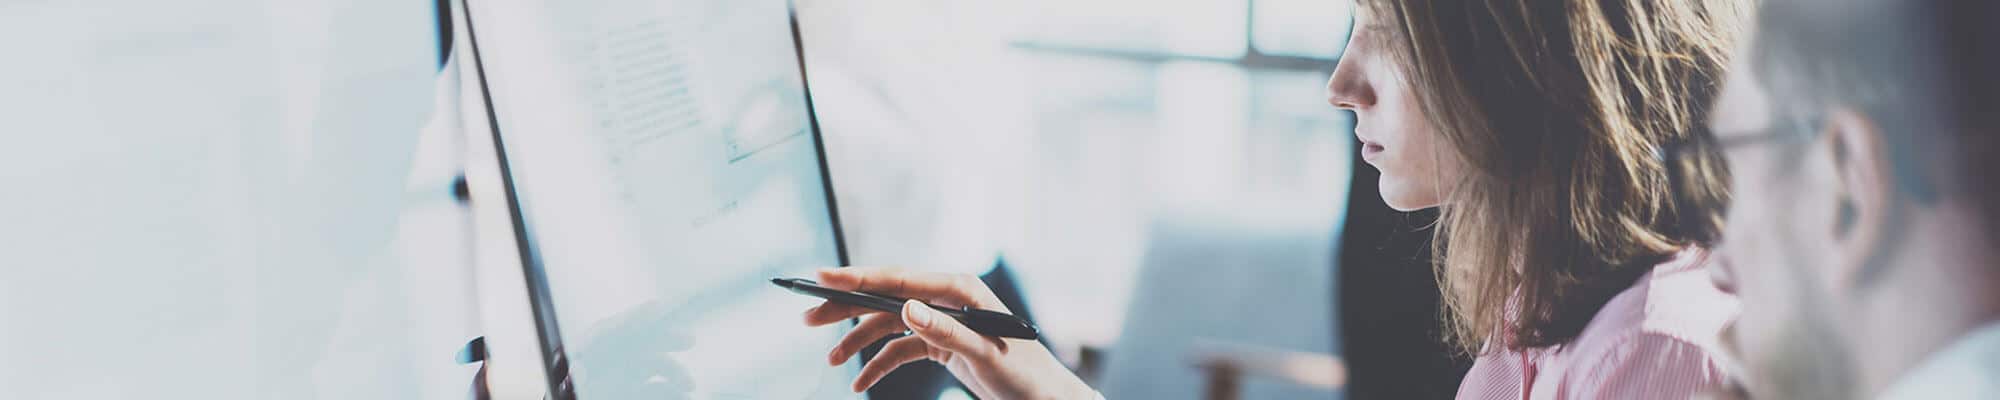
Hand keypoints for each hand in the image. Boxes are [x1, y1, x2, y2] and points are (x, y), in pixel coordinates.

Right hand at [802, 267, 1095, 399]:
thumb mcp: (984, 354)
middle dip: (846, 308)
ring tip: (829, 360)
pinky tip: (860, 381)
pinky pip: (901, 348)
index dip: (858, 277)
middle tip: (807, 317)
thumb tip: (905, 308)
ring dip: (858, 341)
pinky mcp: (941, 342)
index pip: (898, 279)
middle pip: (886, 298)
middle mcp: (947, 298)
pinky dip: (879, 363)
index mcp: (958, 289)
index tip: (822, 276)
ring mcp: (943, 320)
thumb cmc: (1023, 373)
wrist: (1043, 398)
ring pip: (888, 324)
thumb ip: (945, 331)